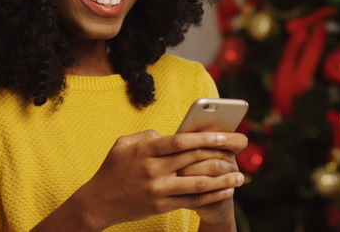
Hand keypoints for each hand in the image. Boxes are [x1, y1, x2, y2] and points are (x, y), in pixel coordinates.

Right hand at [72, 130, 246, 229]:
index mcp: (145, 150)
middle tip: (241, 147)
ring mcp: (157, 190)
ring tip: (240, 175)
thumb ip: (148, 136)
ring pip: (197, 184)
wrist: (98, 201)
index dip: (204, 137)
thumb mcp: (124, 144)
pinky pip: (191, 201)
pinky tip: (226, 190)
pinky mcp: (160, 206)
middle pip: (193, 160)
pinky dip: (211, 195)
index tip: (224, 134)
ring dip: (222, 179)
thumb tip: (174, 135)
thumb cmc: (113, 168)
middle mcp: (153, 170)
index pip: (180, 141)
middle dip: (221, 152)